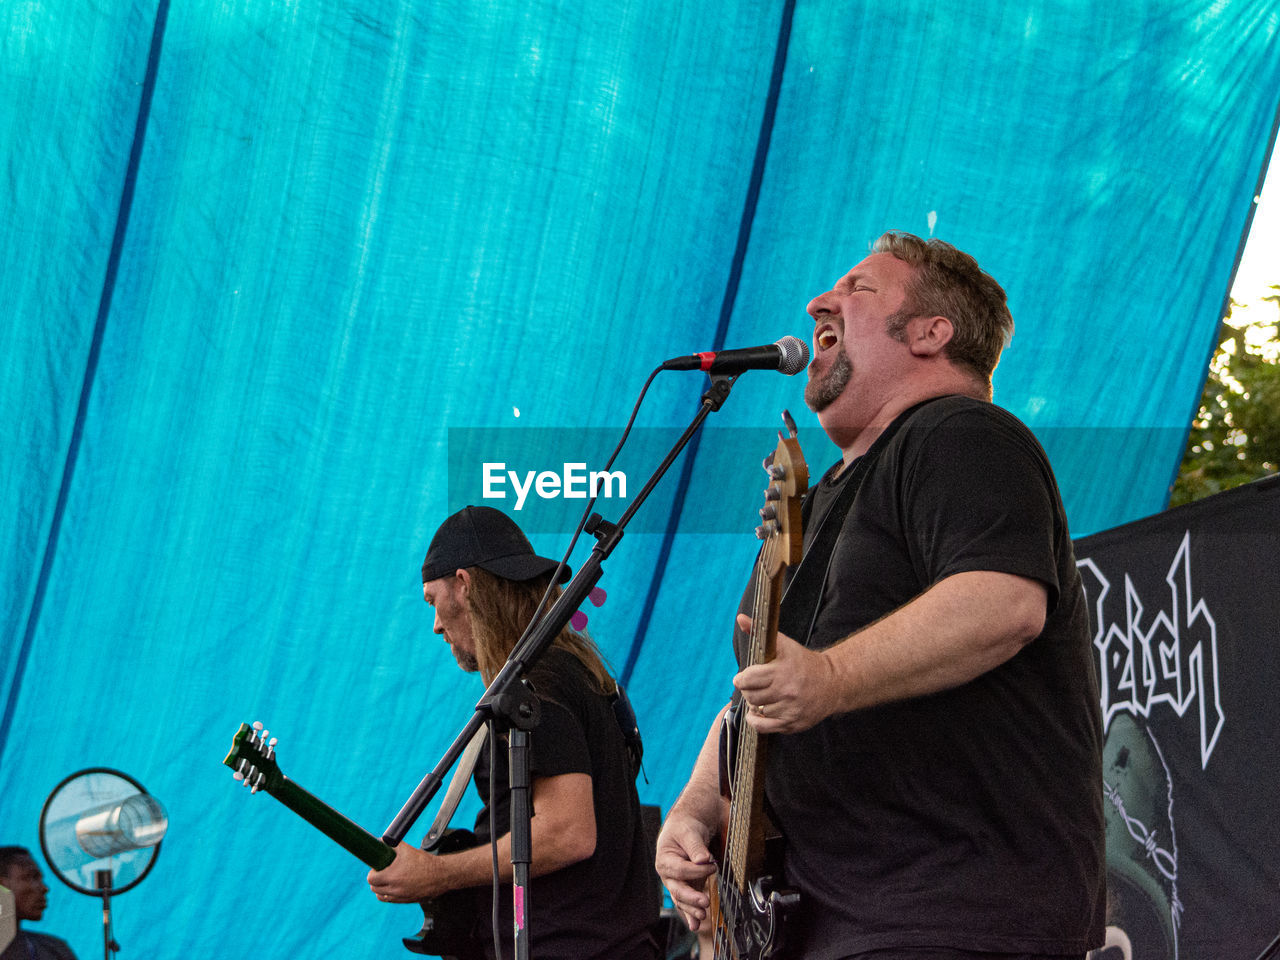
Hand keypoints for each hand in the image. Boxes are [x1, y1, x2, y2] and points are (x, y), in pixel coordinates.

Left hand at [367, 843, 443, 902]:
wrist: (442, 875)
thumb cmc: (425, 862)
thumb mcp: (407, 850)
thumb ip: (392, 845)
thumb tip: (381, 841)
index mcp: (393, 876)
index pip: (371, 879)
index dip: (372, 872)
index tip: (376, 867)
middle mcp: (395, 889)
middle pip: (374, 888)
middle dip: (376, 879)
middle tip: (382, 872)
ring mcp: (400, 897)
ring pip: (381, 896)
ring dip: (380, 888)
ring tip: (387, 879)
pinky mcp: (406, 901)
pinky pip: (390, 900)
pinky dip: (389, 894)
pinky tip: (394, 886)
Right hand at [654, 808, 717, 930]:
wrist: (686, 827)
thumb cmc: (685, 828)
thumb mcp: (689, 832)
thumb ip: (696, 847)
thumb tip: (703, 860)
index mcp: (665, 860)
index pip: (681, 870)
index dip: (697, 870)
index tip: (712, 866)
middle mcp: (668, 874)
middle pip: (678, 889)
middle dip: (691, 898)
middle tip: (705, 902)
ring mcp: (676, 883)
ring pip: (681, 900)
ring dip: (692, 909)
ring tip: (703, 916)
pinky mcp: (686, 887)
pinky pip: (686, 903)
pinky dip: (690, 914)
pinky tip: (696, 925)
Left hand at [733, 614, 839, 732]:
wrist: (832, 683)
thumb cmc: (803, 662)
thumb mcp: (783, 644)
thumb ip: (759, 631)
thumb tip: (740, 619)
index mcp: (782, 670)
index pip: (748, 679)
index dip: (742, 679)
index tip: (743, 678)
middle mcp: (787, 691)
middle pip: (751, 696)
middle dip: (748, 690)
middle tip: (753, 686)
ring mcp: (791, 709)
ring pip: (757, 710)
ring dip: (755, 704)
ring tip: (762, 696)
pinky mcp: (793, 723)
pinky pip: (764, 727)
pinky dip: (756, 721)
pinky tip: (759, 712)